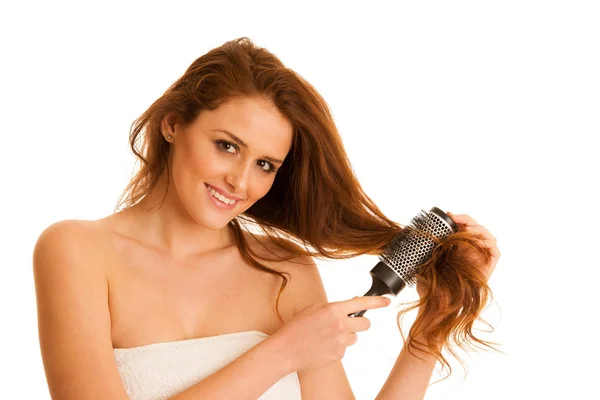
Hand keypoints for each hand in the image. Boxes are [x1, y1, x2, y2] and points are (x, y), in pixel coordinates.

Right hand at [271, 296, 390, 371]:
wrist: (287, 349)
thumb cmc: (297, 327)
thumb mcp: (314, 309)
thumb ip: (335, 306)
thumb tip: (353, 303)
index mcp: (333, 310)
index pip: (362, 303)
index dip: (378, 302)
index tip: (387, 301)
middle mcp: (340, 325)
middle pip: (366, 324)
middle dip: (360, 323)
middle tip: (347, 324)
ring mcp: (340, 342)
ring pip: (354, 337)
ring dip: (346, 336)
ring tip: (327, 336)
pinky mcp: (339, 355)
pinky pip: (345, 349)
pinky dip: (337, 347)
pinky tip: (323, 345)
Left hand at [416, 211, 500, 298]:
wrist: (438, 304)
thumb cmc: (431, 285)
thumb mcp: (428, 260)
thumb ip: (430, 246)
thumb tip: (424, 230)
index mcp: (457, 247)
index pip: (462, 227)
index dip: (458, 219)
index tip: (447, 214)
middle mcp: (470, 250)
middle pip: (475, 228)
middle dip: (466, 220)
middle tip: (455, 218)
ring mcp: (480, 258)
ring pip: (487, 237)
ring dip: (478, 229)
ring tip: (466, 228)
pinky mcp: (488, 267)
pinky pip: (495, 252)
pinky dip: (489, 243)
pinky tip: (478, 241)